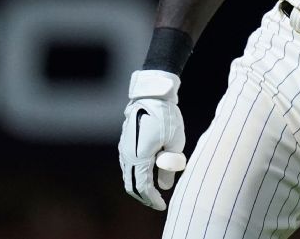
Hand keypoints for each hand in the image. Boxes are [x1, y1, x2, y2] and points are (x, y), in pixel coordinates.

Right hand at [119, 70, 186, 209]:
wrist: (152, 95)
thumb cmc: (167, 117)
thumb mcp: (175, 143)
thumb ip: (169, 166)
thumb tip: (165, 185)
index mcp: (139, 157)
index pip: (142, 187)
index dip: (152, 199)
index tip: (162, 205)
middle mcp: (127, 155)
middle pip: (132, 185)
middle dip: (144, 196)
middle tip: (157, 202)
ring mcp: (124, 148)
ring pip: (128, 175)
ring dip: (140, 185)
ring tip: (154, 190)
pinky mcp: (126, 142)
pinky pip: (129, 165)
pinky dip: (137, 174)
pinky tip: (149, 174)